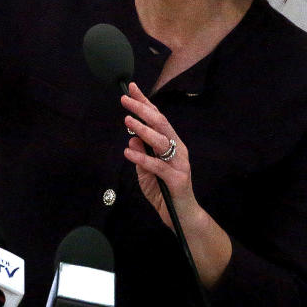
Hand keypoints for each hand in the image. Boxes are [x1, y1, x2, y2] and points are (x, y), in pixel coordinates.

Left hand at [120, 82, 194, 229]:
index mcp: (172, 144)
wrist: (181, 217)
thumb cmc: (164, 192)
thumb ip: (141, 156)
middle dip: (143, 109)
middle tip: (125, 100)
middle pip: (161, 124)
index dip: (145, 103)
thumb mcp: (146, 172)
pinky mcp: (178, 179)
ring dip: (143, 130)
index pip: (157, 118)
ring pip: (161, 141)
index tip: (131, 89)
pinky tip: (129, 153)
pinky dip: (142, 158)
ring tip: (128, 121)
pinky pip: (158, 166)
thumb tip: (131, 139)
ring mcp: (180, 164)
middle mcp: (178, 150)